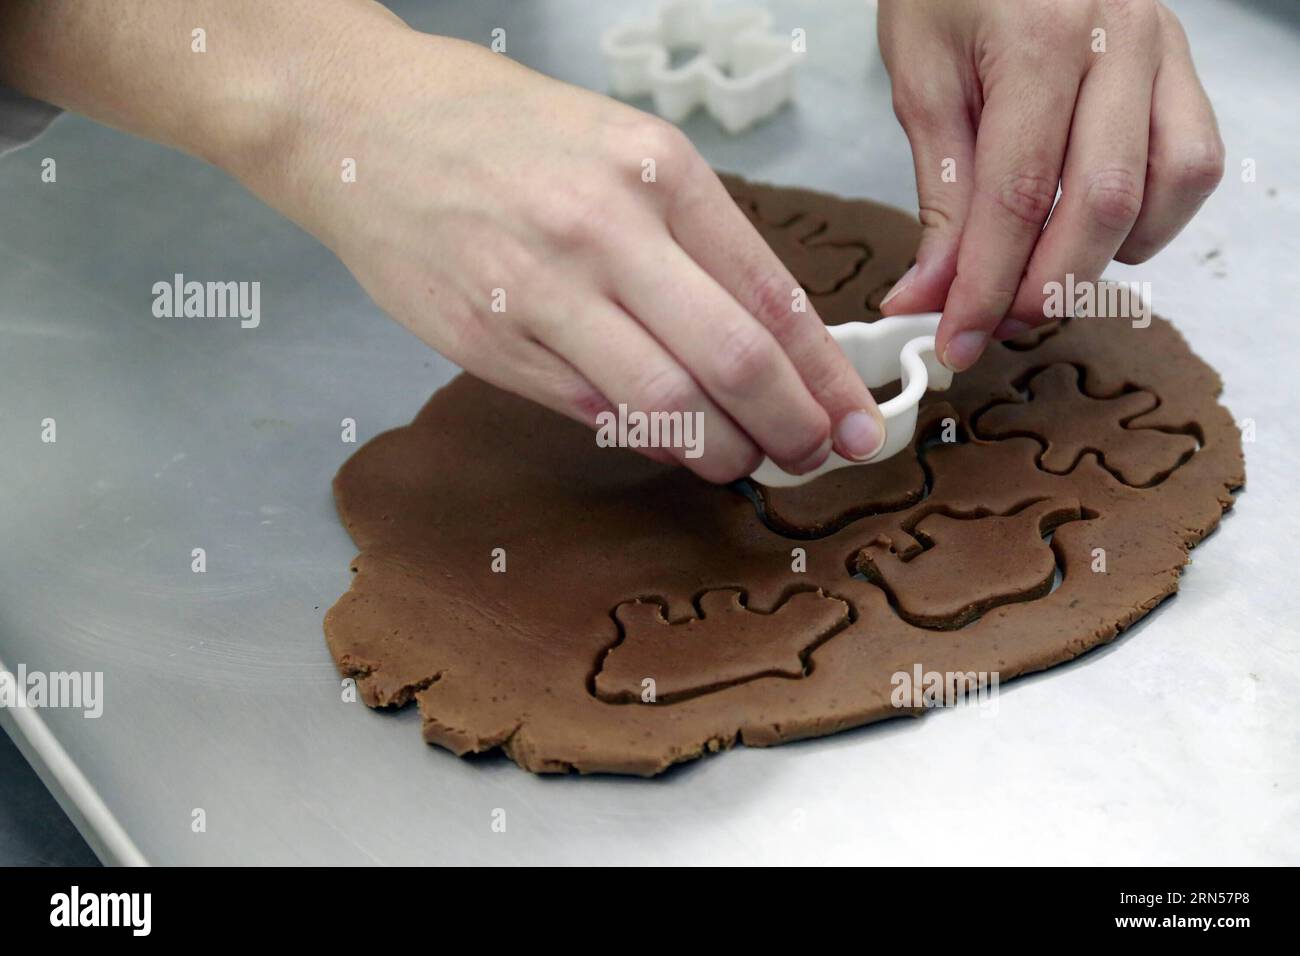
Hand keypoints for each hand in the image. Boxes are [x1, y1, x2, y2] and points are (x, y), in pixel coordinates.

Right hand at [255, 27, 885, 482]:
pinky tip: (667, 443)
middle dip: (791, 425)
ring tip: (744, 461)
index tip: (855, 418)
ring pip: (665, 400)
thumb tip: (757, 341)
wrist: (361, 126)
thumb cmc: (499, 131)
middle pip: (733, 358)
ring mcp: (542, 290)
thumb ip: (689, 239)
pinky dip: (642, 437)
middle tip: (812, 456)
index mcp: (657, 169)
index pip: (769, 292)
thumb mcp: (619, 147)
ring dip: (720, 449)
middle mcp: (606, 228)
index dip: (824, 372)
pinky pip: (589, 409)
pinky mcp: (487, 340)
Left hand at [876, 0, 1224, 369]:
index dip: (987, 285)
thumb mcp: (920, 81)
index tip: (957, 339)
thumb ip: (940, 193)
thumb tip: (930, 295)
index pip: (1018, 195)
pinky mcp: (1181, 64)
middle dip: (1047, 287)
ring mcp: (1164, 48)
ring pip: (1170, 185)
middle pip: (1104, 202)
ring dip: (1107, 255)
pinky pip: (1192, 161)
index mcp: (1041, 37)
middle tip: (995, 325)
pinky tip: (1093, 227)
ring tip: (1042, 271)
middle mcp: (1120, 39)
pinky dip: (1148, 217)